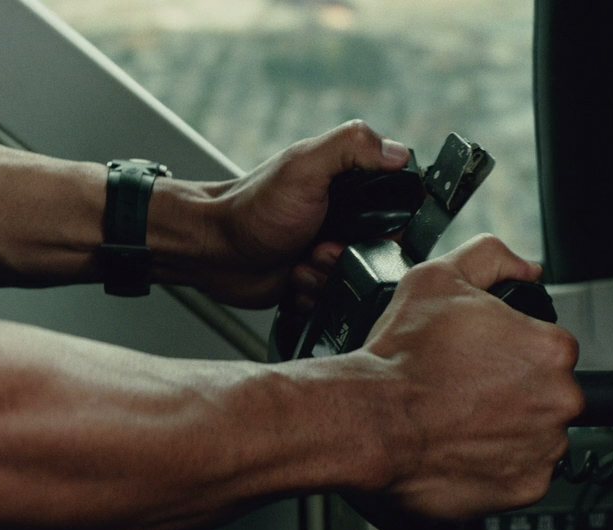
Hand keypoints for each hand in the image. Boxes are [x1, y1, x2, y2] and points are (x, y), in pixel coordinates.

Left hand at [194, 120, 410, 307]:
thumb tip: (398, 152)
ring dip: (330, 277)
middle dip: (355, 256)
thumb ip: (352, 147)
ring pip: (359, 278)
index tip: (368, 229)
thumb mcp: (305, 167)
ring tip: (303, 262)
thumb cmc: (252, 207)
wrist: (213, 250)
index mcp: (348, 183)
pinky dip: (316, 294)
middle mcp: (344, 216)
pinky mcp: (316, 281)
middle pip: (384, 249)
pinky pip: (335, 299)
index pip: (399, 204)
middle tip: (323, 248)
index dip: (393, 224)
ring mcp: (330, 250)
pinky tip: (293, 277)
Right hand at [346, 234, 582, 521]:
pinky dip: (495, 464)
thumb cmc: (402, 356)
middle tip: (465, 387)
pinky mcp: (525, 487)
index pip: (548, 347)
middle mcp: (559, 399)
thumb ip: (491, 258)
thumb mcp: (436, 277)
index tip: (481, 358)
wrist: (371, 419)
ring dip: (505, 427)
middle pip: (546, 392)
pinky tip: (460, 445)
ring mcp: (544, 447)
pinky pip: (520, 473)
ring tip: (458, 416)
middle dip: (512, 390)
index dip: (510, 349)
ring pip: (535, 434)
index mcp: (550, 348)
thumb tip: (524, 267)